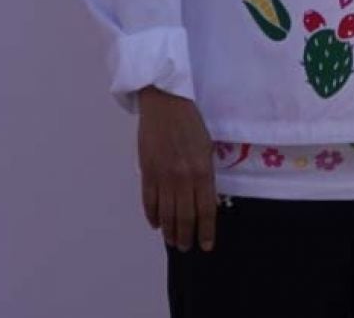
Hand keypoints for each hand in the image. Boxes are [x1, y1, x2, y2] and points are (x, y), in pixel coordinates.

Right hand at [136, 86, 217, 251]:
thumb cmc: (192, 124)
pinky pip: (149, 201)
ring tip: (173, 242)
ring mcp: (162, 177)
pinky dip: (153, 215)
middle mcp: (183, 178)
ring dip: (170, 230)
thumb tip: (204, 200)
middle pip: (185, 216)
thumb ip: (205, 175)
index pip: (205, 209)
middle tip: (186, 248)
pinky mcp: (146, 172)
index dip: (206, 230)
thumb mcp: (207, 148)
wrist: (165, 105)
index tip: (206, 245)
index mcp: (202, 171)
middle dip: (186, 236)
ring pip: (166, 213)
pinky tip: (156, 224)